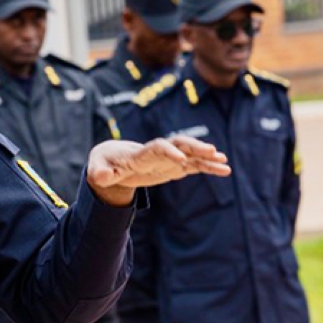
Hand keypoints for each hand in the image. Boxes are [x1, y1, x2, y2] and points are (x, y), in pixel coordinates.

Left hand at [87, 136, 230, 206]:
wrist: (112, 158)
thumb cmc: (105, 163)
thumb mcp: (98, 169)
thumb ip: (100, 173)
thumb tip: (100, 178)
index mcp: (140, 153)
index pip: (156, 148)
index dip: (169, 151)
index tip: (181, 159)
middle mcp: (158, 152)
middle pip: (179, 144)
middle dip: (194, 147)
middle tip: (212, 152)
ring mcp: (168, 158)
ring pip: (190, 154)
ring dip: (206, 157)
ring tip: (224, 162)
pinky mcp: (174, 166)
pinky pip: (194, 165)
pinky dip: (208, 167)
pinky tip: (224, 170)